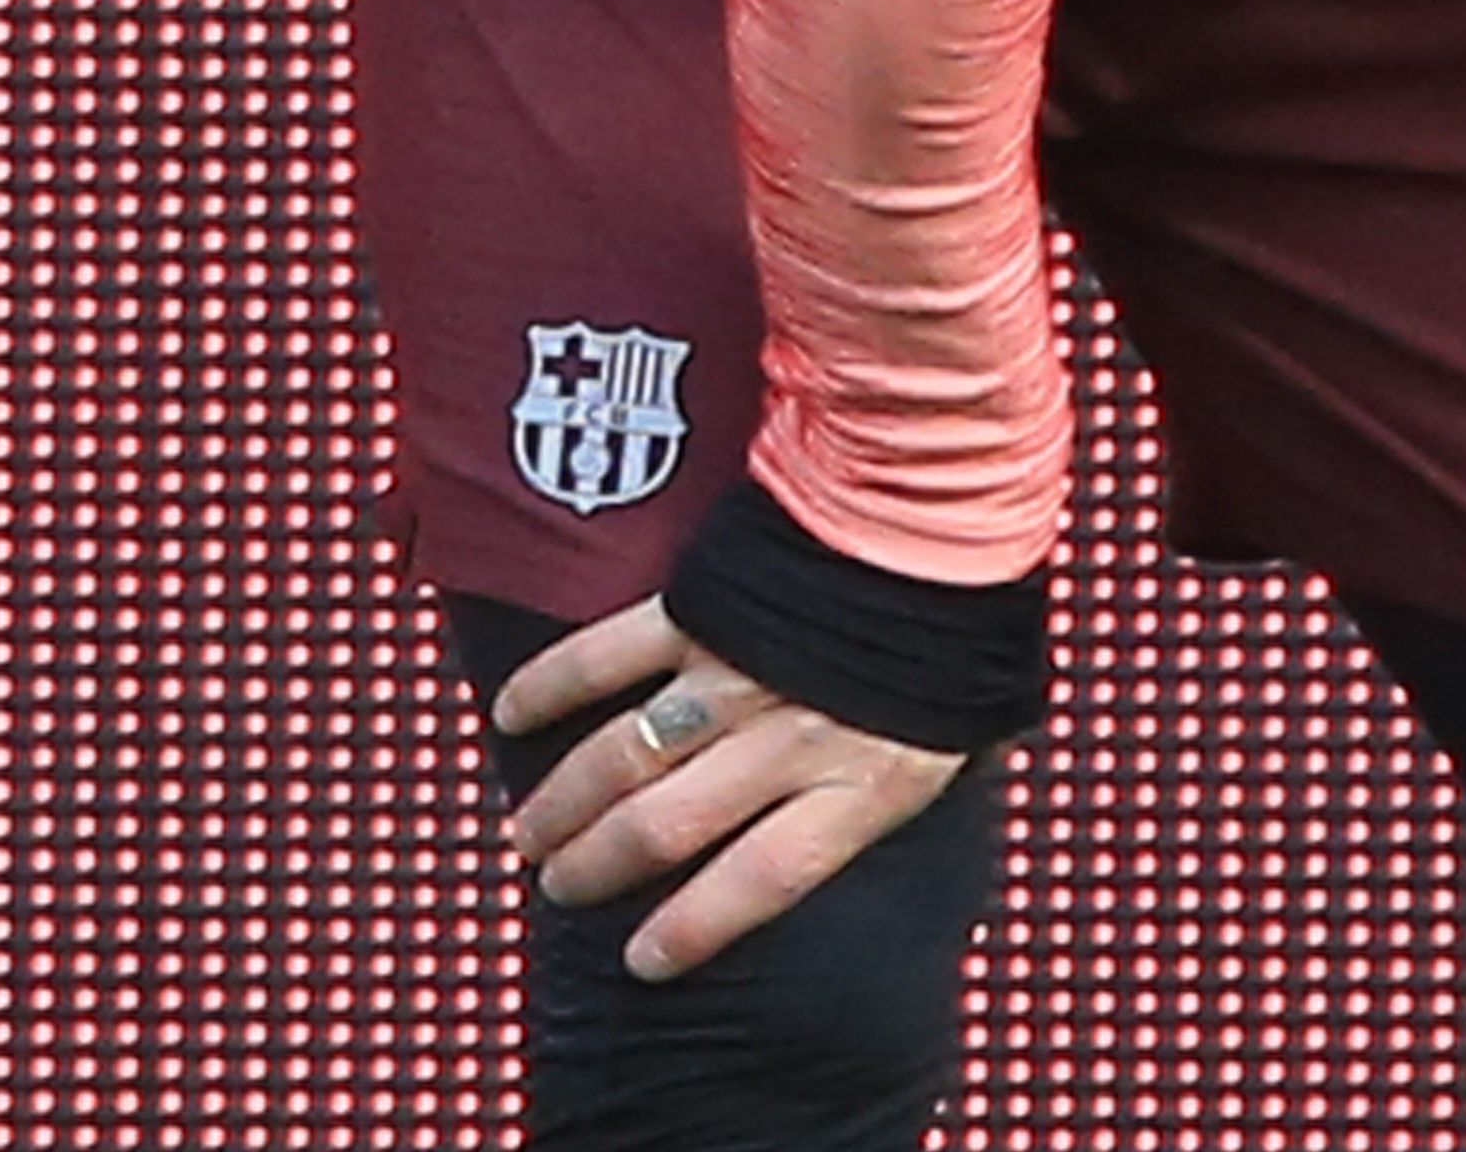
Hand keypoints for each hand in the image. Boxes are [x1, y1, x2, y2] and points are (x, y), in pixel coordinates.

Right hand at [494, 596, 970, 980]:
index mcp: (857, 782)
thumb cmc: (955, 623)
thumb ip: (881, 780)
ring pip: (621, 761)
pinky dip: (549, 688)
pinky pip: (604, 658)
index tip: (642, 959)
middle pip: (665, 828)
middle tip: (560, 887)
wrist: (941, 506)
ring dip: (562, 805)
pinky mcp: (696, 610)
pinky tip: (510, 717)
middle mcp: (785, 742)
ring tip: (528, 836)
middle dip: (597, 868)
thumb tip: (841, 816)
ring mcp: (733, 677)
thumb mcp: (947, 732)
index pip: (758, 880)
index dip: (692, 928)